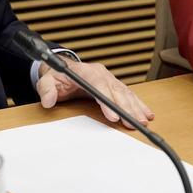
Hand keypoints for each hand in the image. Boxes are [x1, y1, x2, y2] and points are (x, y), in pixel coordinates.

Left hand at [37, 58, 153, 128]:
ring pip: (125, 93)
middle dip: (126, 108)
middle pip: (116, 91)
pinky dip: (138, 104)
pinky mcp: (113, 86)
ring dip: (135, 108)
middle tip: (133, 123)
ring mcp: (109, 79)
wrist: (61, 68)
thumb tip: (48, 100)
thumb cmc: (56, 76)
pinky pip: (128, 94)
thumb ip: (46, 89)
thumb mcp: (46, 81)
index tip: (113, 116)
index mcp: (86, 72)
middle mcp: (101, 74)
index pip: (98, 86)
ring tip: (142, 121)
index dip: (107, 100)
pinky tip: (146, 114)